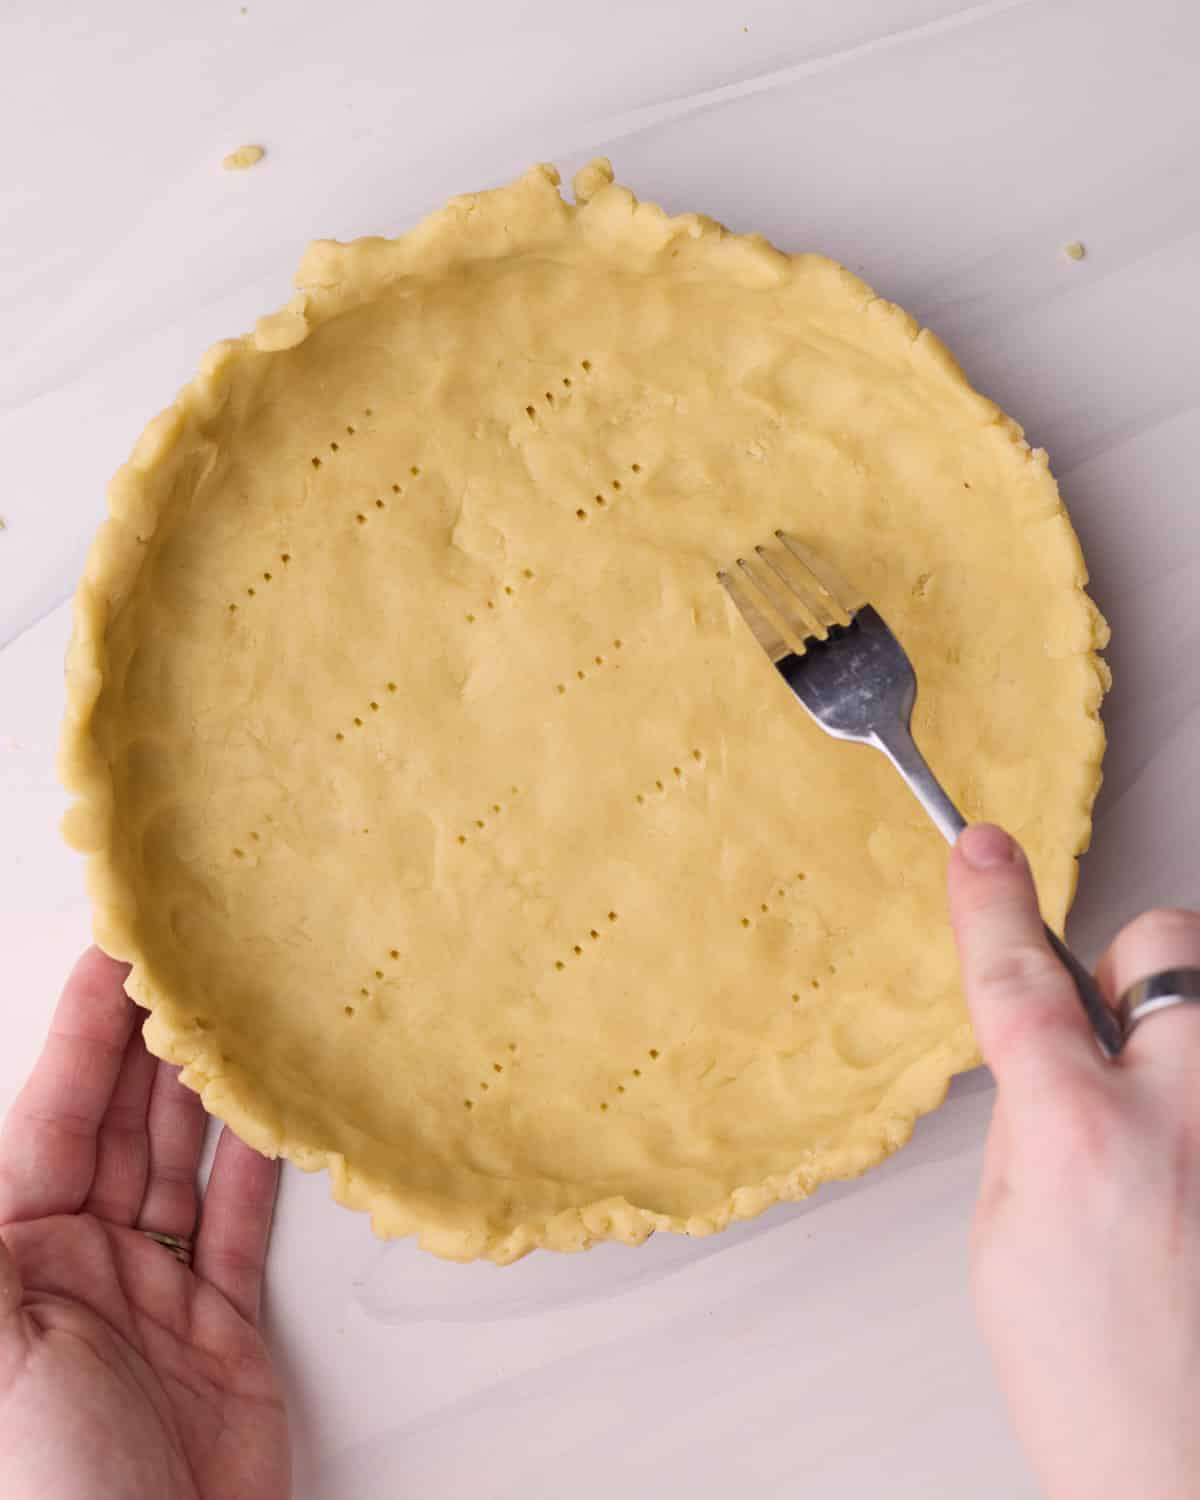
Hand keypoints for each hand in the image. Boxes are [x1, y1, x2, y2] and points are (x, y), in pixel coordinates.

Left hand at [0, 949, 289, 1499]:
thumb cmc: (48, 1484)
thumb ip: (0, 1241)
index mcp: (8, 1257)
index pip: (47, 1112)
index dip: (83, 1030)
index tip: (116, 953)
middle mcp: (74, 1265)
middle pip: (117, 1124)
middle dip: (148, 1042)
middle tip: (190, 961)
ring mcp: (147, 1293)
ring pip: (179, 1161)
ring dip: (205, 1089)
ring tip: (235, 1013)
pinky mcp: (215, 1327)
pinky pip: (236, 1224)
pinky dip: (256, 1163)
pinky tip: (271, 1111)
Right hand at [949, 824, 1199, 1499]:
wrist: (1188, 1477)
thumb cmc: (1097, 1389)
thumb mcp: (1006, 1242)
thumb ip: (1031, 1118)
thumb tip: (1049, 1046)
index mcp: (1084, 1138)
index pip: (1020, 979)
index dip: (991, 903)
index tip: (980, 848)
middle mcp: (1186, 1117)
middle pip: (1163, 941)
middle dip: (1126, 973)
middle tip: (1109, 1046)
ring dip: (1180, 1033)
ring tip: (1165, 1126)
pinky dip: (1198, 1092)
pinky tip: (1187, 1165)